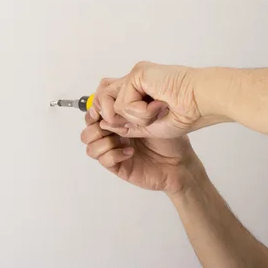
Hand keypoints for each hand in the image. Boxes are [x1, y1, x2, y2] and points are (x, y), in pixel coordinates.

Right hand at [81, 108, 205, 193]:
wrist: (180, 163)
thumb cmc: (169, 137)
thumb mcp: (153, 114)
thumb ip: (132, 104)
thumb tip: (112, 101)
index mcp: (118, 119)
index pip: (94, 111)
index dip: (95, 108)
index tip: (107, 107)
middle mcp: (112, 134)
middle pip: (87, 127)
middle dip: (95, 124)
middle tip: (112, 123)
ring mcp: (113, 150)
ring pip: (89, 144)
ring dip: (103, 140)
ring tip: (122, 138)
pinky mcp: (117, 166)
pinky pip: (103, 159)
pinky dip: (114, 154)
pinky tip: (130, 152)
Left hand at [92, 62, 228, 138]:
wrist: (202, 104)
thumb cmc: (186, 114)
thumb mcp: (149, 127)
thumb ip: (126, 124)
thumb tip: (104, 122)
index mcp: (139, 90)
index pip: (109, 98)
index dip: (110, 115)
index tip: (126, 128)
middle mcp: (134, 80)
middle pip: (102, 96)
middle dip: (115, 117)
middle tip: (145, 121)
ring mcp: (135, 76)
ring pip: (112, 104)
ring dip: (134, 118)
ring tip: (156, 113)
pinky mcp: (137, 74)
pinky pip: (123, 103)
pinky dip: (141, 113)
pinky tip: (160, 106)